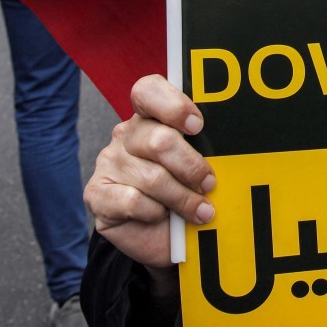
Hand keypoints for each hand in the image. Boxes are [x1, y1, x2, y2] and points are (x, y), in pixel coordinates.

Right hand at [84, 75, 216, 271]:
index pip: (148, 91)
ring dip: (182, 198)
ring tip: (200, 210)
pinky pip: (133, 201)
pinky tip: (162, 216)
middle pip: (159, 140)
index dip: (173, 106)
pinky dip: (155, 212)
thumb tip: (229, 148)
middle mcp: (127, 135)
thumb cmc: (186, 191)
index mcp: (151, 117)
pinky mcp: (97, 194)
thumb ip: (206, 148)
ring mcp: (109, 163)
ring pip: (152, 177)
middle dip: (191, 167)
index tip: (197, 126)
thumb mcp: (199, 164)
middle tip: (209, 184)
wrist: (163, 235)